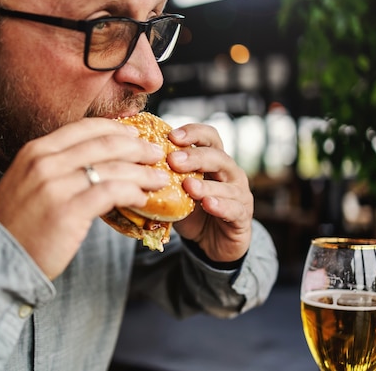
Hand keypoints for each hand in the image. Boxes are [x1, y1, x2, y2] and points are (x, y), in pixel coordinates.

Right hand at [0, 117, 168, 279]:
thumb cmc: (16, 224)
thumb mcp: (28, 183)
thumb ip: (57, 168)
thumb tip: (94, 163)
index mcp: (36, 151)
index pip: (84, 128)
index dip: (115, 129)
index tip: (135, 136)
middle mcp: (45, 162)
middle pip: (104, 143)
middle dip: (136, 147)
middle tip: (155, 153)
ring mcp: (56, 186)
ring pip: (112, 167)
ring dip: (142, 171)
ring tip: (159, 178)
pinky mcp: (68, 212)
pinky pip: (111, 193)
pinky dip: (132, 192)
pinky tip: (142, 198)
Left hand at [168, 123, 252, 262]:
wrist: (213, 243)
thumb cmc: (193, 212)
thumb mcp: (177, 192)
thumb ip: (164, 178)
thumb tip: (133, 165)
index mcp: (214, 161)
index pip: (209, 137)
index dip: (193, 133)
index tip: (171, 136)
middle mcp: (230, 173)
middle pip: (217, 156)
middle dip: (195, 157)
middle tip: (173, 161)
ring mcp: (239, 194)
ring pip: (227, 185)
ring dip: (206, 184)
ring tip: (188, 186)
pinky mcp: (242, 217)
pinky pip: (234, 209)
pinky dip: (221, 205)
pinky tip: (208, 204)